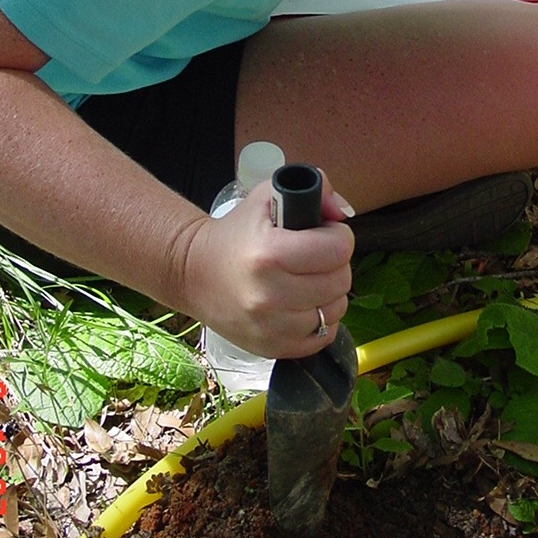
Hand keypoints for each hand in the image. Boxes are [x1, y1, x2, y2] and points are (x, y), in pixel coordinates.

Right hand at [183, 177, 353, 358]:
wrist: (194, 272)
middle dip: (334, 264)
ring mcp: (272, 328)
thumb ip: (316, 190)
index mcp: (270, 253)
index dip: (338, 236)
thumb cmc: (236, 232)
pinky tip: (302, 304)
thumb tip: (343, 213)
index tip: (323, 234)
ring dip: (329, 293)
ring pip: (335, 310)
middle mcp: (270, 295)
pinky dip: (320, 320)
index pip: (338, 249)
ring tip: (306, 279)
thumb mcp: (268, 196)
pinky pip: (324, 337)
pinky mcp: (273, 348)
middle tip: (314, 256)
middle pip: (341, 280)